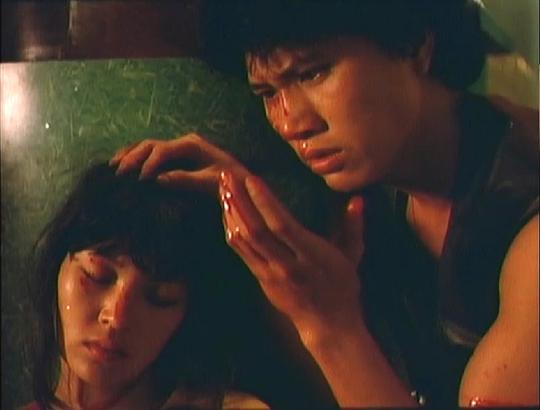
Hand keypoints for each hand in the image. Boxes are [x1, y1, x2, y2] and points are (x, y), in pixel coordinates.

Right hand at [109, 133, 249, 193]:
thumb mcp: (209, 182)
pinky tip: (125, 165)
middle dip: (132, 158)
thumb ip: (184, 179)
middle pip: (150, 144)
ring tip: (113, 166)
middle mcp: (183, 142)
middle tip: (118, 174)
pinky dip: (137, 158)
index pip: (162, 151)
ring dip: (130, 154)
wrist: (243, 181)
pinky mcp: (178, 156)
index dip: (148, 164)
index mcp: (191, 144)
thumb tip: (157, 179)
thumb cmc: (230, 181)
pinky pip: (153, 154)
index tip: (139, 181)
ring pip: (148, 146)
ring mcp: (180, 148)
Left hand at [219, 171, 364, 341]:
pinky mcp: (261, 280)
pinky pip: (241, 251)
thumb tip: (358, 200)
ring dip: (230, 212)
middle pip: (256, 231)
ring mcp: (271, 275)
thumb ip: (353, 227)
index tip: (252, 179)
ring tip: (223, 187)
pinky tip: (227, 212)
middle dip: (239, 201)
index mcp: (312, 257)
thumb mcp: (353, 256)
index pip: (282, 227)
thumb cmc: (342, 287)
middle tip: (227, 176)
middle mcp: (287, 266)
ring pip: (243, 240)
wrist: (328, 325)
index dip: (265, 202)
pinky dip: (231, 229)